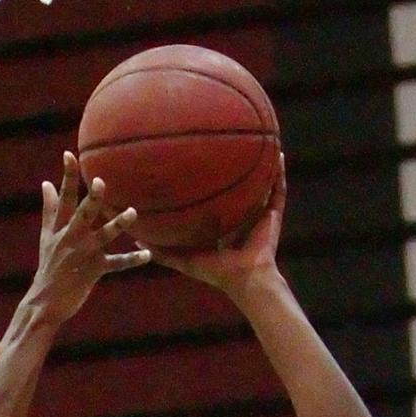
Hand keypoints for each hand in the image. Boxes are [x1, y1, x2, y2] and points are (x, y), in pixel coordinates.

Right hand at [28, 152, 150, 325]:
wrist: (45, 302)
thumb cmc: (49, 266)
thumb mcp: (46, 236)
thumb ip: (50, 208)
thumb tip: (46, 183)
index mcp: (60, 228)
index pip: (64, 198)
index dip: (67, 176)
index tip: (70, 154)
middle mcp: (72, 238)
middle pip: (83, 214)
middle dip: (92, 199)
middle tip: (101, 182)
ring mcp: (83, 254)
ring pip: (103, 236)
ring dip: (118, 224)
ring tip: (132, 213)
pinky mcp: (94, 271)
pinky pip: (117, 264)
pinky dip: (132, 260)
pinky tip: (148, 255)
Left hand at [144, 154, 286, 304]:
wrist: (244, 278)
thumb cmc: (215, 272)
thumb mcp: (183, 260)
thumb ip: (161, 250)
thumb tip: (135, 238)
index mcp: (222, 225)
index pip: (214, 199)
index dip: (207, 183)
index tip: (196, 162)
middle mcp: (241, 215)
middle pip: (237, 186)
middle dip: (232, 167)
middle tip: (224, 142)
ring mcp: (259, 213)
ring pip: (259, 183)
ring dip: (259, 164)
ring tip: (258, 138)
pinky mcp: (273, 214)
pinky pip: (278, 188)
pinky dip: (279, 172)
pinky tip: (278, 153)